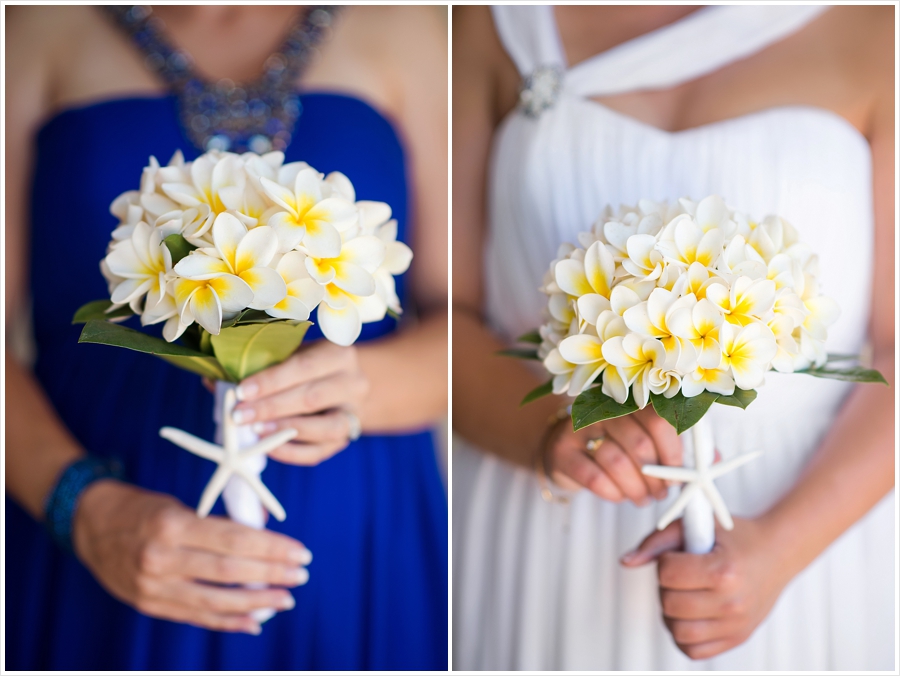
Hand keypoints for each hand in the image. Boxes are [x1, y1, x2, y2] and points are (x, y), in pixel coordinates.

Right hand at [73, 480, 312, 634]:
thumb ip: (219, 523)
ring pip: (216, 601)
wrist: (89, 525)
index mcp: (172, 524)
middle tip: (300, 575)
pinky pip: (196, 617)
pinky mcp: (149, 605)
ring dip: (257, 603)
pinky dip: (229, 621)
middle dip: (271, 574)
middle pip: (229, 572)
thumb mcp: (180, 505)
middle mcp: (161, 558)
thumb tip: (265, 532)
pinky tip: (255, 622)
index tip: (299, 551)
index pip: (233, 540)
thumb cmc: (143, 509)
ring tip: (285, 599)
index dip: (271, 548)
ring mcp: (153, 586)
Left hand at [231, 341, 369, 465]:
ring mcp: (353, 413)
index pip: (304, 366)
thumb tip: (214, 381)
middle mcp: (353, 383)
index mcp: (339, 354)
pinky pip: (319, 452)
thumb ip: (260, 366)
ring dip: (284, 430)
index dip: (271, 380)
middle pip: (311, 397)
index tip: (241, 391)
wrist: (345, 383)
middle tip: (239, 415)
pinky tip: (268, 448)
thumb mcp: (292, 355)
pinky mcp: (347, 437)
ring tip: (254, 430)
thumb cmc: (309, 366)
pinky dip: (291, 453)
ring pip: (322, 427)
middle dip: (271, 408)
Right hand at [543, 406, 682, 505]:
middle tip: (662, 492)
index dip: (672, 450)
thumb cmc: (612, 444)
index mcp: (628, 400)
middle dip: (656, 476)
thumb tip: (713, 460)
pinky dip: (614, 492)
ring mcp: (577, 429)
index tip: (678, 472)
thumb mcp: (643, 437)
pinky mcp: (562, 453)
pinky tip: (620, 495)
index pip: (657, 419)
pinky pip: (594, 477)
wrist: (563, 448)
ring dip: (637, 488)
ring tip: (644, 498)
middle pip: (638, 443)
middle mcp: (601, 409)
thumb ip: (676, 445)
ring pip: (617, 462)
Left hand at [621, 518, 789, 659]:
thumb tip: (627, 561)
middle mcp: (732, 602)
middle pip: (669, 604)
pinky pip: (693, 650)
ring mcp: (736, 625)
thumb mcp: (699, 525)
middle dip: (667, 587)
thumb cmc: (736, 537)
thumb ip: (657, 541)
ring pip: (678, 631)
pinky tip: (690, 614)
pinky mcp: (737, 638)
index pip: (667, 574)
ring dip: (672, 612)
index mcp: (724, 571)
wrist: (777, 553)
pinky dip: (684, 635)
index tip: (679, 556)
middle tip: (681, 575)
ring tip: (684, 594)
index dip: (666, 562)